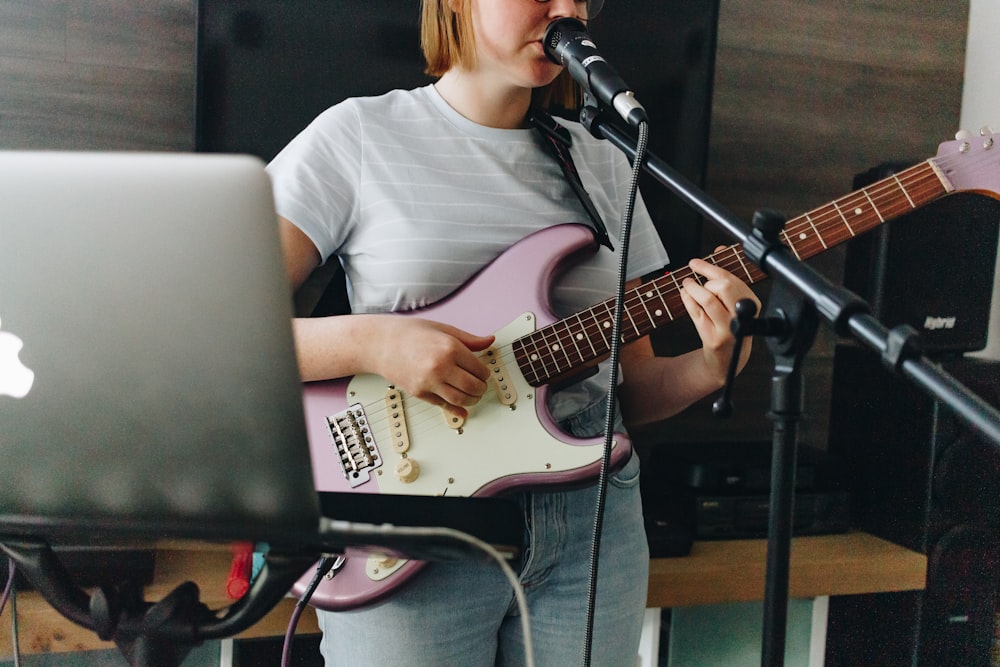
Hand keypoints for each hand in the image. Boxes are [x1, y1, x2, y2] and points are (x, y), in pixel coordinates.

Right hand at [376, 318, 494, 420]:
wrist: (380, 343)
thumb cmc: (409, 333)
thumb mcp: (443, 329)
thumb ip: (469, 339)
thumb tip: (489, 340)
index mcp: (450, 348)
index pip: (480, 369)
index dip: (485, 373)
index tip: (484, 373)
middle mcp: (440, 367)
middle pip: (473, 386)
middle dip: (481, 388)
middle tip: (481, 385)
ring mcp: (429, 382)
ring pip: (461, 399)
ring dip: (472, 400)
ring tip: (473, 395)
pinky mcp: (420, 393)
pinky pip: (443, 406)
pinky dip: (456, 411)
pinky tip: (462, 411)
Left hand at [679, 254, 759, 383]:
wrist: (727, 361)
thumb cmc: (730, 326)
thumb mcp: (733, 301)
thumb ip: (727, 276)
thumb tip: (719, 249)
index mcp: (752, 303)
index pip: (731, 278)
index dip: (710, 267)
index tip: (695, 263)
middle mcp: (743, 316)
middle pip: (723, 287)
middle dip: (705, 278)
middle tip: (693, 275)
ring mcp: (728, 328)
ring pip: (708, 299)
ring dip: (692, 288)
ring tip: (687, 284)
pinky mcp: (713, 339)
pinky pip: (697, 314)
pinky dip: (687, 301)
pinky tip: (685, 296)